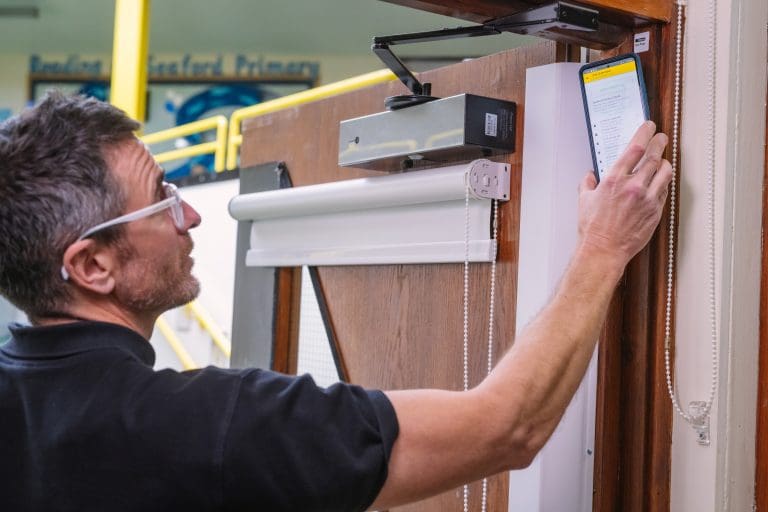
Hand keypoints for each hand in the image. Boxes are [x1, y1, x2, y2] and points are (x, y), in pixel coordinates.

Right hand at [577, 121, 672, 265]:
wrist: (604, 250)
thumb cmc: (593, 228)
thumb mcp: (584, 201)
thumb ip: (587, 184)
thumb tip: (589, 177)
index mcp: (614, 180)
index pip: (635, 147)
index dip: (644, 133)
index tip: (648, 127)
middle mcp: (633, 186)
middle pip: (654, 156)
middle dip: (659, 143)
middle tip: (661, 138)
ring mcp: (647, 199)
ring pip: (665, 172)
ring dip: (664, 163)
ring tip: (662, 160)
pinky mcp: (655, 211)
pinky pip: (664, 191)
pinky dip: (663, 183)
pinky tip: (659, 182)